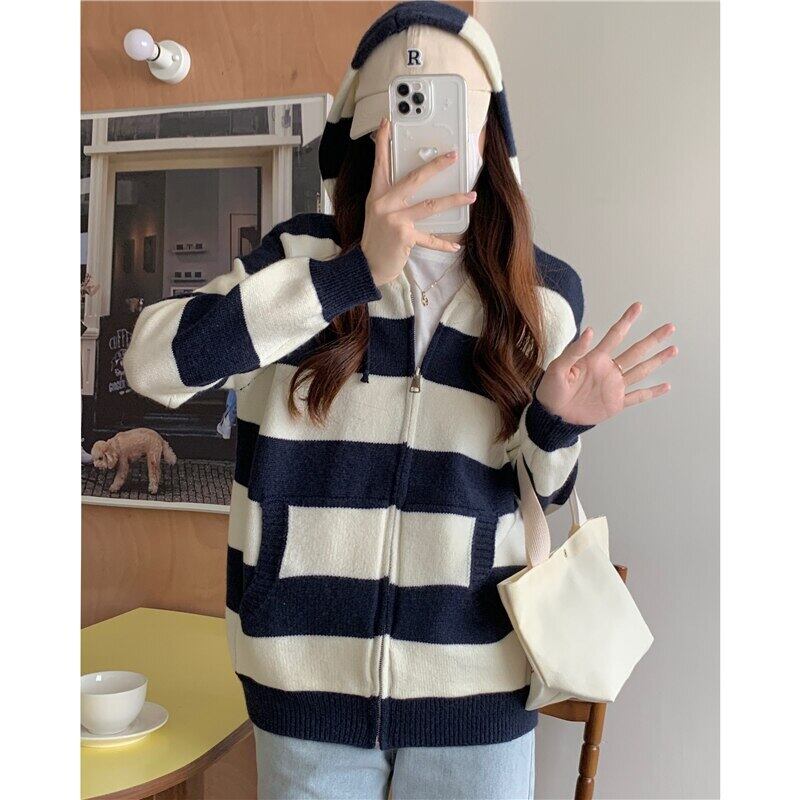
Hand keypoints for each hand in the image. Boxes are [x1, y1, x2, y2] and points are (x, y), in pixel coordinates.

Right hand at [361, 117, 476, 285]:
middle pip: (414, 179)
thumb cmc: (375, 240)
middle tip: (452, 156)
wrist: (366, 265)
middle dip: (435, 166)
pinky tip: (456, 246)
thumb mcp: (377, 213)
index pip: (380, 164)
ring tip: (470, 196)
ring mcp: (395, 219)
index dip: (383, 143)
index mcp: (377, 195)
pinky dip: (443, 244)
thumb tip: (413, 187)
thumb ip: (391, 198)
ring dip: (453, 200)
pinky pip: (429, 238)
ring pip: (430, 205)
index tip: (387, 123)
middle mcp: (384, 203)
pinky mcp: (404, 236)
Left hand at [535, 302, 677, 425]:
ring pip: (641, 371)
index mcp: (595, 359)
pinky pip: (637, 397)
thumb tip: (590, 331)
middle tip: (669, 327)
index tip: (638, 306)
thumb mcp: (558, 367)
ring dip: (657, 360)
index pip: (614, 336)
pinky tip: (666, 386)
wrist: (552, 415)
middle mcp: (608, 370)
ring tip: (673, 349)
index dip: (627, 321)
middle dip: (653, 339)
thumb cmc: (551, 389)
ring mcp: (614, 386)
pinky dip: (652, 392)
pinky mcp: (615, 403)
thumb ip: (574, 350)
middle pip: (636, 351)